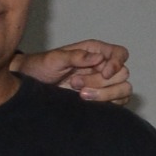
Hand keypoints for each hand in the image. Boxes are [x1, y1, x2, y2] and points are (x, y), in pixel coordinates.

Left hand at [18, 40, 134, 102]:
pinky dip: (108, 104)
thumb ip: (76, 56)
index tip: (104, 73)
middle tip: (75, 84)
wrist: (31, 85)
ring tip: (80, 95)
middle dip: (100, 82)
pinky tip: (88, 103)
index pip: (120, 54)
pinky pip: (119, 102)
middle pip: (122, 74)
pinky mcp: (103, 98)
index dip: (117, 63)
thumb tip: (98, 58)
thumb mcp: (54, 59)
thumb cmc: (41, 67)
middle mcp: (103, 66)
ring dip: (104, 95)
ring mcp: (104, 83)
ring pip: (124, 89)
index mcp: (95, 51)